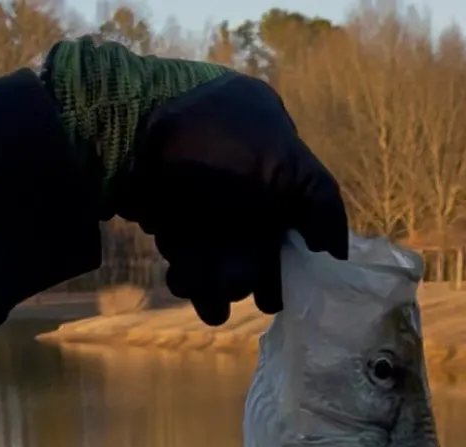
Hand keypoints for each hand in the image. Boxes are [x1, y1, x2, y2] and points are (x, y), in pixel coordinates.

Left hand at [44, 38, 347, 325]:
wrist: (130, 131)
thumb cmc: (215, 143)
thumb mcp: (286, 165)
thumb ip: (322, 204)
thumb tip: (335, 253)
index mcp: (276, 172)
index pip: (293, 231)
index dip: (289, 266)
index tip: (276, 292)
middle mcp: (244, 191)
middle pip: (256, 255)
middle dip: (247, 278)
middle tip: (241, 290)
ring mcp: (206, 207)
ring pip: (220, 266)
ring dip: (215, 287)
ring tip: (205, 295)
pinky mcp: (171, 220)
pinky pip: (187, 262)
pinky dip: (187, 276)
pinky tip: (181, 276)